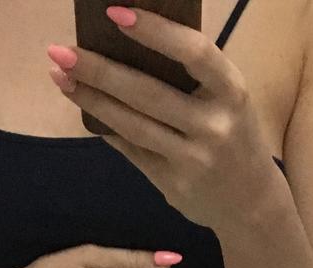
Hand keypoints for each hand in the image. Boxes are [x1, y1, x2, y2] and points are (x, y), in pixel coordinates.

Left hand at [47, 6, 278, 234]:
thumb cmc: (233, 135)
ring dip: (92, 100)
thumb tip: (129, 45)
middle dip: (99, 70)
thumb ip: (191, 77)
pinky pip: (132, 150)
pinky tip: (86, 109)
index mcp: (232, 91)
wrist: (252, 204)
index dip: (154, 30)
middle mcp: (214, 126)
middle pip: (147, 92)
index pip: (193, 52)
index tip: (115, 13)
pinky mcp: (174, 184)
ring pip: (132, 125)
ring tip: (61, 78)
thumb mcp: (226, 100)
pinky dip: (107, 128)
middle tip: (61, 52)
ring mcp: (193, 159)